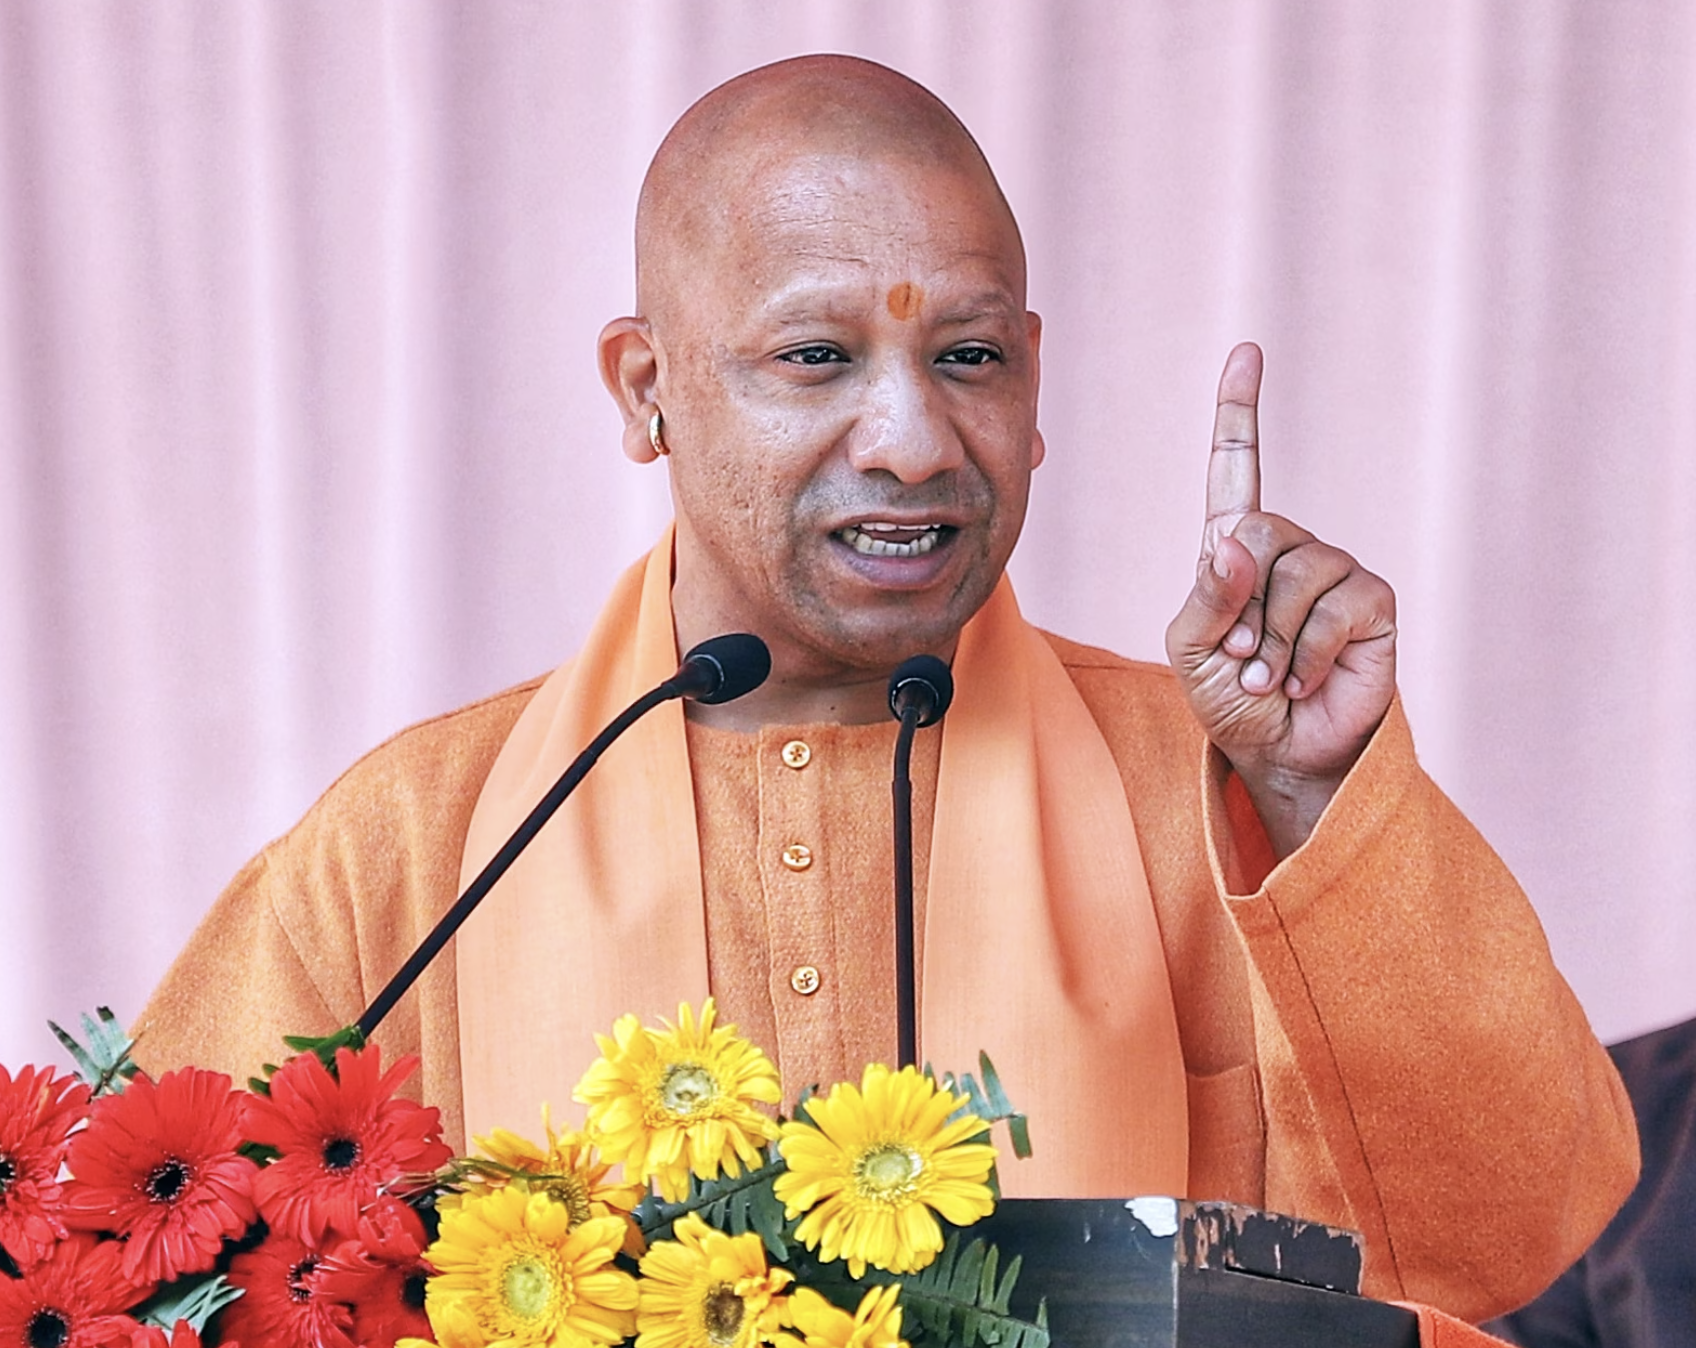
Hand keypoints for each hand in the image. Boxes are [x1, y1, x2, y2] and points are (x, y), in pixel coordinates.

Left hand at [1164, 343, 1396, 855]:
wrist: (1281, 756)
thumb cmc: (1231, 701)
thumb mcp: (1192, 649)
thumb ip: (1205, 594)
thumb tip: (1236, 539)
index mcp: (1236, 549)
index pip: (1237, 468)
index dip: (1240, 411)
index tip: (1246, 351)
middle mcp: (1289, 549)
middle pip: (1255, 531)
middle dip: (1238, 607)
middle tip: (1240, 658)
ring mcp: (1334, 571)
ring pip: (1293, 573)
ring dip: (1269, 642)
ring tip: (1270, 677)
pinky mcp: (1372, 604)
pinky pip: (1332, 608)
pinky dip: (1304, 655)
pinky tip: (1302, 682)